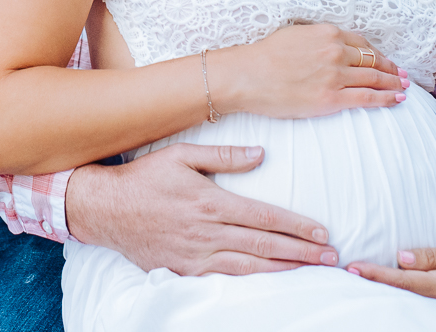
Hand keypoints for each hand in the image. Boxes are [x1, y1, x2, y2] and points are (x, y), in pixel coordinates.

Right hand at [65, 144, 337, 275]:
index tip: (322, 230)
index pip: (264, 217)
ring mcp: (196, 256)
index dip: (296, 226)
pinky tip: (271, 280)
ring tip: (312, 270)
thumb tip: (261, 154)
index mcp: (210, 202)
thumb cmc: (144, 178)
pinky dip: (253, 281)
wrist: (104, 209)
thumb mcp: (181, 155)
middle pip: (264, 246)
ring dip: (284, 269)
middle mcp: (206, 232)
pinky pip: (225, 278)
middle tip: (331, 256)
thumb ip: (223, 155)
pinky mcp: (184, 270)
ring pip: (250, 267)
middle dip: (302, 251)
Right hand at [215, 23, 407, 118]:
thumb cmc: (264, 56)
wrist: (246, 76)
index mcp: (327, 33)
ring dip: (394, 83)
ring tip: (404, 87)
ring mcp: (335, 76)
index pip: (362, 43)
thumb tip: (331, 45)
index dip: (377, 53)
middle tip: (402, 74)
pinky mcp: (331, 99)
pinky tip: (397, 99)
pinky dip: (386, 98)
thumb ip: (317, 38)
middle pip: (373, 60)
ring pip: (375, 78)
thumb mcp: (294, 34)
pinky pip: (367, 98)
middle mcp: (335, 52)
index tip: (385, 59)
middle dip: (391, 68)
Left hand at [346, 244, 435, 315]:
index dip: (378, 275)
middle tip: (344, 276)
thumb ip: (432, 257)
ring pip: (408, 304)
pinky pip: (420, 307)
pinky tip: (385, 293)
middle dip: (373, 287)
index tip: (355, 269)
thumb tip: (400, 257)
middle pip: (401, 296)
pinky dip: (401, 299)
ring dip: (384, 294)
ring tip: (357, 283)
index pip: (405, 281)